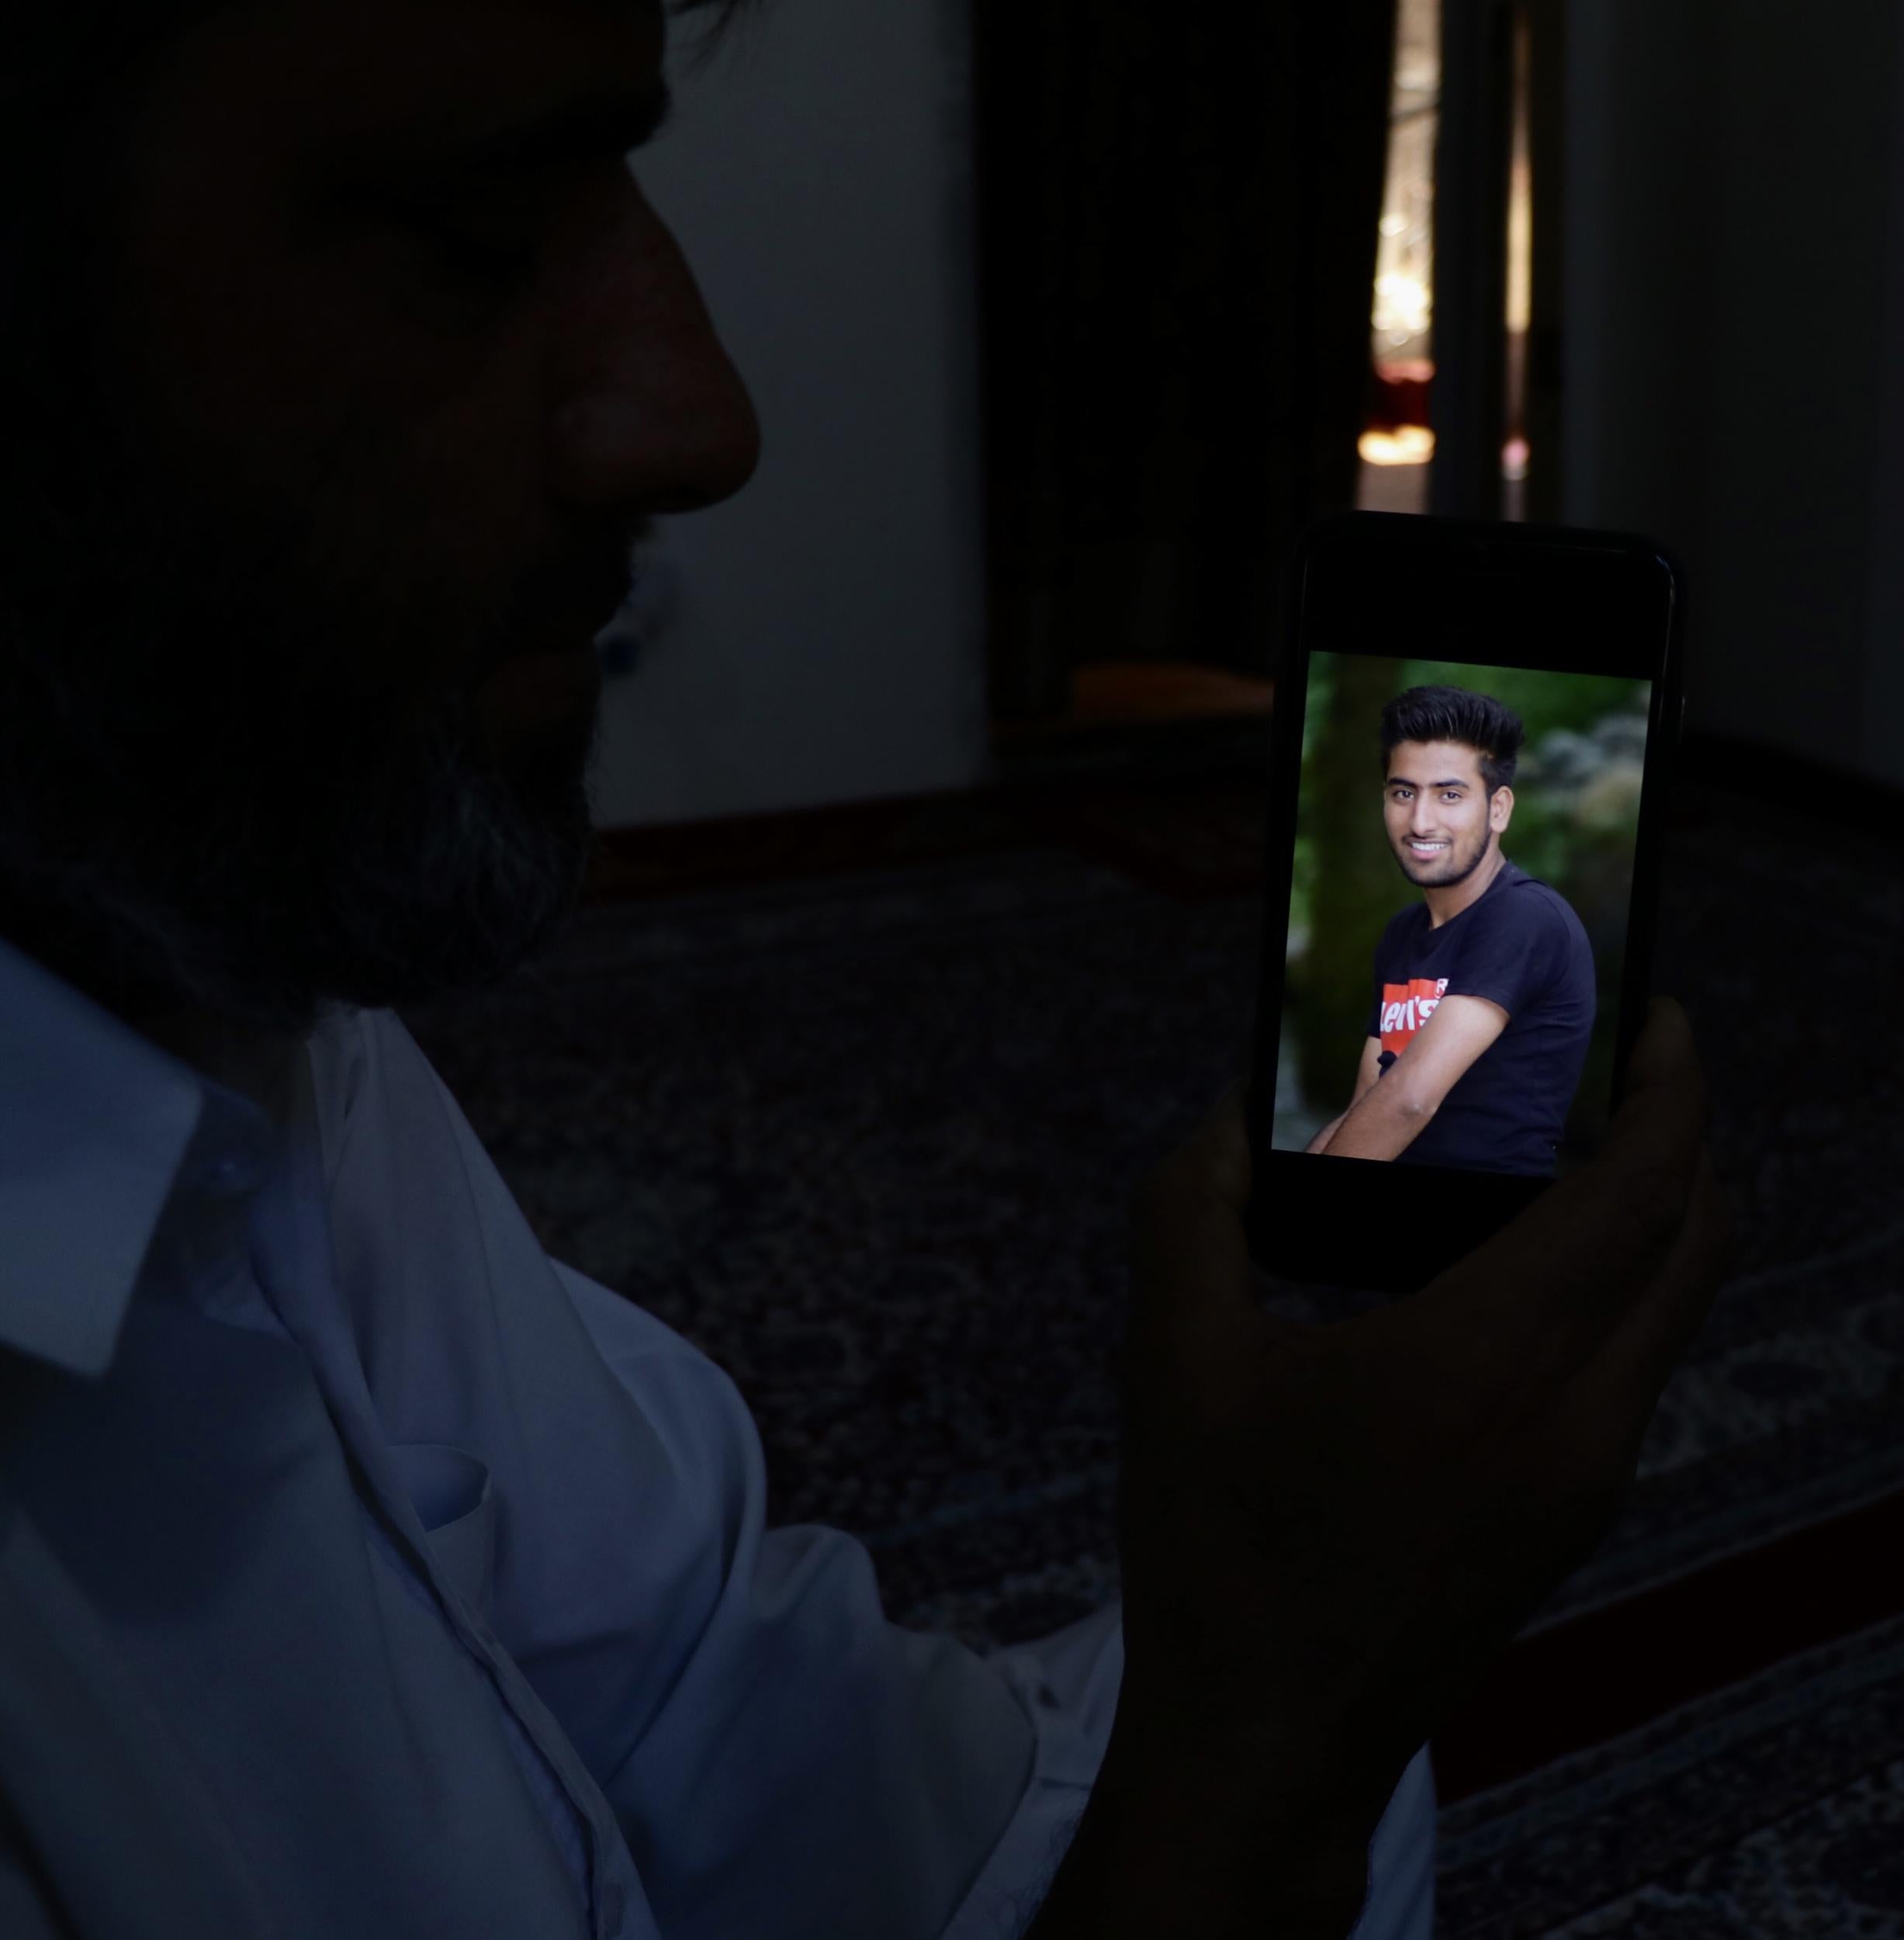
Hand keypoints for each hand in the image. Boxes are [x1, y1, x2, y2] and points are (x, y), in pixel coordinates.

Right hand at [1112, 997, 1734, 1838]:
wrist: (1266, 1738)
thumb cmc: (1217, 1545)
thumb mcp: (1173, 1356)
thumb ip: (1194, 1209)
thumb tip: (1224, 1116)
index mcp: (1490, 1359)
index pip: (1645, 1192)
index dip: (1675, 1091)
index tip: (1660, 1018)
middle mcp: (1575, 1415)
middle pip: (1695, 1242)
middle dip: (1684, 1138)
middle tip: (1620, 1072)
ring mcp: (1587, 1476)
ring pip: (1672, 1309)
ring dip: (1652, 1216)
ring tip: (1559, 1155)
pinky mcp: (1571, 1515)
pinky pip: (1631, 1366)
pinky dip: (1614, 1288)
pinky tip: (1506, 1275)